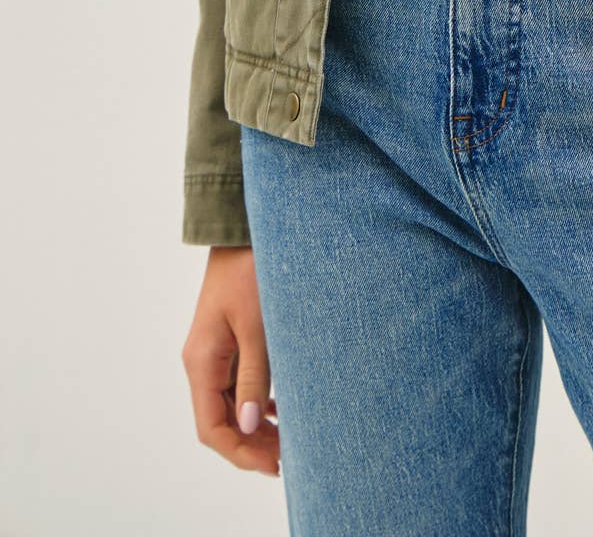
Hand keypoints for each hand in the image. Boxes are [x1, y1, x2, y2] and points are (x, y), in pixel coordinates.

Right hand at [182, 245, 280, 476]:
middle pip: (220, 421)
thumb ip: (254, 376)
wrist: (243, 230)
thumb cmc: (251, 271)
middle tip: (289, 458)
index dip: (241, 452)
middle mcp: (202, 361)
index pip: (212, 427)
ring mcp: (214, 351)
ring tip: (289, 440)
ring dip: (256, 426)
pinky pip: (238, 383)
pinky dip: (258, 402)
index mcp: (202, 361)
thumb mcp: (258, 326)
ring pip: (230, 404)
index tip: (274, 464)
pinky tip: (281, 408)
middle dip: (251, 445)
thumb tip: (252, 426)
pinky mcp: (229, 339)